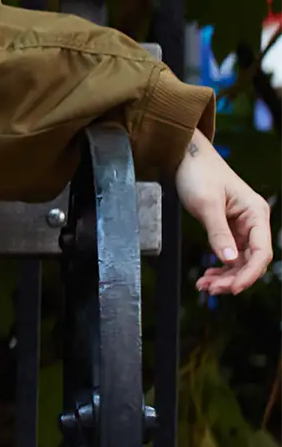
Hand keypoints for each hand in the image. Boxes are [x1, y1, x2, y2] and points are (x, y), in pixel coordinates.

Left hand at [174, 129, 273, 296]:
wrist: (185, 157)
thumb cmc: (199, 173)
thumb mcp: (207, 205)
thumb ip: (218, 234)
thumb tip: (230, 260)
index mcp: (256, 213)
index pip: (261, 252)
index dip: (249, 274)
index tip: (232, 289)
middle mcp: (253, 222)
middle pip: (251, 260)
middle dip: (233, 278)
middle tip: (210, 289)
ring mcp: (241, 227)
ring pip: (239, 261)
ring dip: (224, 276)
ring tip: (204, 285)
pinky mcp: (227, 229)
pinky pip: (228, 255)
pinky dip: (219, 268)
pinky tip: (206, 277)